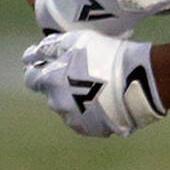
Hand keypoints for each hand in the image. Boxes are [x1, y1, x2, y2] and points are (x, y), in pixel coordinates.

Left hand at [22, 30, 164, 137]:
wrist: (138, 80)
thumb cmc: (106, 55)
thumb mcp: (76, 41)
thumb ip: (50, 48)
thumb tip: (30, 55)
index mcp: (50, 81)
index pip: (31, 79)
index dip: (39, 70)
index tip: (50, 64)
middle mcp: (57, 104)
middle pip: (51, 94)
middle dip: (61, 84)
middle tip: (83, 73)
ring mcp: (73, 119)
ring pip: (68, 108)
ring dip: (77, 99)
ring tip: (100, 86)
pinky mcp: (90, 129)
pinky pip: (84, 119)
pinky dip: (90, 111)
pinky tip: (106, 100)